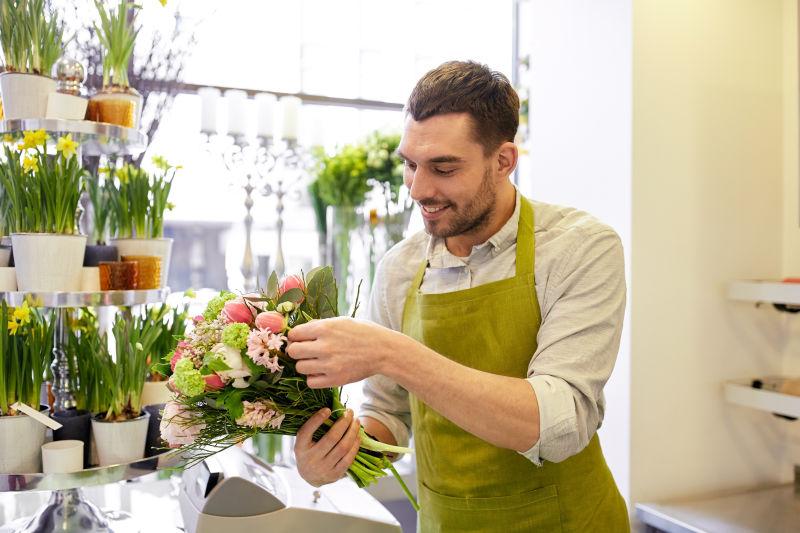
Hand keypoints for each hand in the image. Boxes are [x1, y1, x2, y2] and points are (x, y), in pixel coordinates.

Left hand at [287, 317, 405, 387]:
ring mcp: (329, 364)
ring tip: (316, 362)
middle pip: (293, 352)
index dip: (296, 337)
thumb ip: (318, 325)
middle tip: (306, 351)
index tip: (301, 339)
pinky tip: (322, 372)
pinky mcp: (335, 380)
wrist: (383, 350)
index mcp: (324, 328)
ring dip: (305, 365)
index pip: (294, 334)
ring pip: (300, 368)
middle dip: (297, 351)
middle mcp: (324, 346)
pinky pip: (310, 382)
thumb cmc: (362, 333)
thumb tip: (298, 332)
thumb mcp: (340, 321)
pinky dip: (314, 378)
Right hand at [294, 407, 360, 486]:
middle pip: (332, 438)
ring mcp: (324, 468)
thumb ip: (312, 427)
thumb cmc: (308, 451)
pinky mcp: (335, 474)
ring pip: (343, 447)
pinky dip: (355, 445)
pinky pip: (349, 458)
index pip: (307, 431)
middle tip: (350, 412)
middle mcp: (311, 459)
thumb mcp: (304, 441)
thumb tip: (331, 410)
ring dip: (352, 432)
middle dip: (344, 422)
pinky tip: (358, 436)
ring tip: (356, 421)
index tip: (328, 409)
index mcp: (300, 447)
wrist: (309, 476)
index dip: (317, 419)